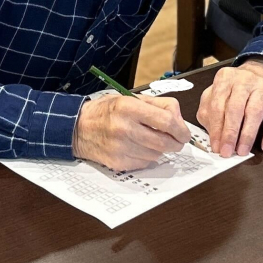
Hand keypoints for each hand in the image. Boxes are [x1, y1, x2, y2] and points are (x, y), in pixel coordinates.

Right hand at [72, 93, 191, 170]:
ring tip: (152, 140)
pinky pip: (145, 163)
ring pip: (157, 154)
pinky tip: (139, 148)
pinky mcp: (119, 162)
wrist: (78, 128)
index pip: (167, 121)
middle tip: (177, 140)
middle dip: (176, 143)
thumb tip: (179, 119)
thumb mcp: (130, 98)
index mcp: (128, 108)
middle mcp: (125, 128)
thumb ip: (157, 105)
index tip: (184, 133)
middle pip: (165, 142)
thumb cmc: (106, 111)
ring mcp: (121, 148)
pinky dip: (148, 157)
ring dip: (160, 149)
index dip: (181, 129)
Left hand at [196, 59, 262, 155]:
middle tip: (228, 152)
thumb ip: (209, 111)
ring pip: (254, 113)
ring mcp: (261, 87)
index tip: (216, 146)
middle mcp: (243, 81)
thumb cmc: (235, 89)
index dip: (216, 128)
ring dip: (247, 135)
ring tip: (242, 151)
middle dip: (230, 133)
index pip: (217, 105)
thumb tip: (212, 135)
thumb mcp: (217, 93)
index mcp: (224, 79)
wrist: (262, 71)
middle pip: (235, 109)